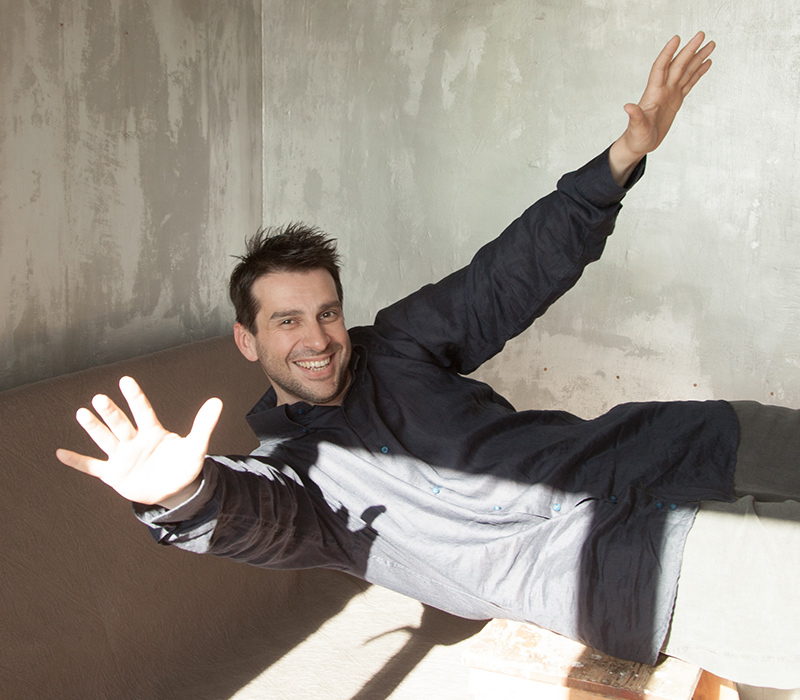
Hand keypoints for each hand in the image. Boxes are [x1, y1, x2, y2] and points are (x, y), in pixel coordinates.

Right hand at [56, 376, 222, 507]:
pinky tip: (61, 453)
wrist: (175, 490)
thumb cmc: (184, 465)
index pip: (143, 411)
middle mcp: (134, 440)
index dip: (135, 397)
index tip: (126, 381)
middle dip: (111, 413)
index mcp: (153, 432)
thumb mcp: (197, 446)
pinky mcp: (114, 474)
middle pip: (121, 424)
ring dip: (94, 428)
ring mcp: (122, 456)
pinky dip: (77, 462)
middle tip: (100, 399)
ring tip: (82, 413)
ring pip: (106, 440)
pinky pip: (92, 467)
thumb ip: (204, 424)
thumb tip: (217, 401)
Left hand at [609, 32, 714, 184]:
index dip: (668, 53)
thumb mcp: (636, 128)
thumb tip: (628, 106)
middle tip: (702, 35)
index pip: (661, 68)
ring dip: (697, 58)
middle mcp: (662, 90)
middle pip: (677, 65)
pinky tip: (706, 62)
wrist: (639, 144)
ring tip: (710, 44)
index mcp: (653, 94)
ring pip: (686, 71)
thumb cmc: (636, 137)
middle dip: (689, 50)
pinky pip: (689, 83)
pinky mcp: (676, 100)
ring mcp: (670, 94)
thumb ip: (635, 117)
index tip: (676, 38)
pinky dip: (698, 72)